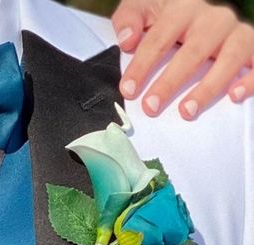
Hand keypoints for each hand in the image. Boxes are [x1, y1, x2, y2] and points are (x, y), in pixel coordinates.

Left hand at [112, 0, 253, 118]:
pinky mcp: (252, 48)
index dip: (142, 65)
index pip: (160, 38)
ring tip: (186, 111)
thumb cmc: (164, 16)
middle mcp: (214, 19)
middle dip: (170, 82)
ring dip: (207, 87)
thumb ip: (128, 19)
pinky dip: (250, 80)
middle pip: (193, 51)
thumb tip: (127, 40)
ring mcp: (236, 33)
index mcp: (183, 8)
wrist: (193, 14)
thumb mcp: (143, 10)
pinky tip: (234, 96)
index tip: (128, 90)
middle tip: (151, 106)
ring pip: (228, 59)